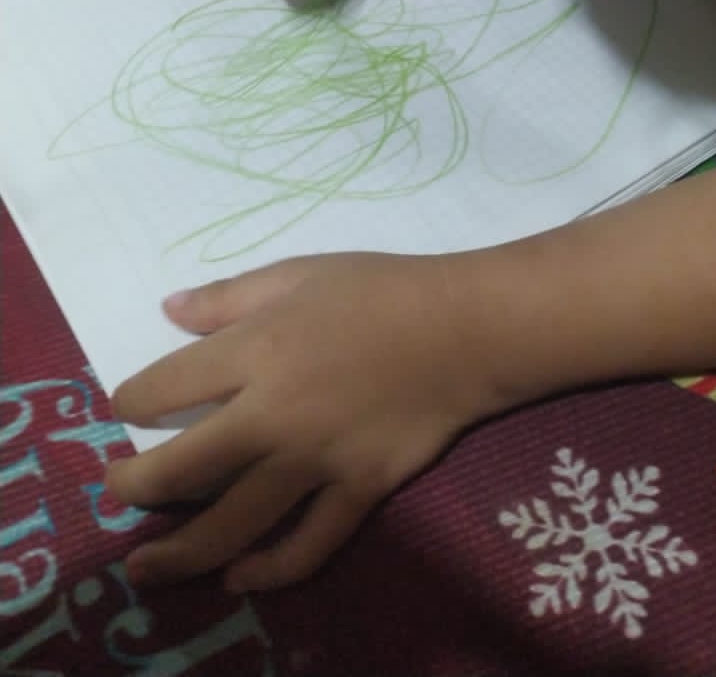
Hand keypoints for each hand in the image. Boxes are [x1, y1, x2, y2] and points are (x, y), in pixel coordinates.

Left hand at [106, 252, 490, 590]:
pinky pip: (306, 546)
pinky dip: (268, 570)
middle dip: (134, 487)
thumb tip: (167, 311)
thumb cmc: (380, 290)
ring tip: (144, 568)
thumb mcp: (298, 273)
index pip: (164, 388)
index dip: (132, 402)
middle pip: (183, 469)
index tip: (126, 408)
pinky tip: (240, 576)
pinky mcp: (357, 492)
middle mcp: (273, 415)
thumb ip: (228, 298)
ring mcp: (315, 462)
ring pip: (232, 525)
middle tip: (115, 494)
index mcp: (254, 351)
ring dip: (180, 553)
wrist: (465, 328)